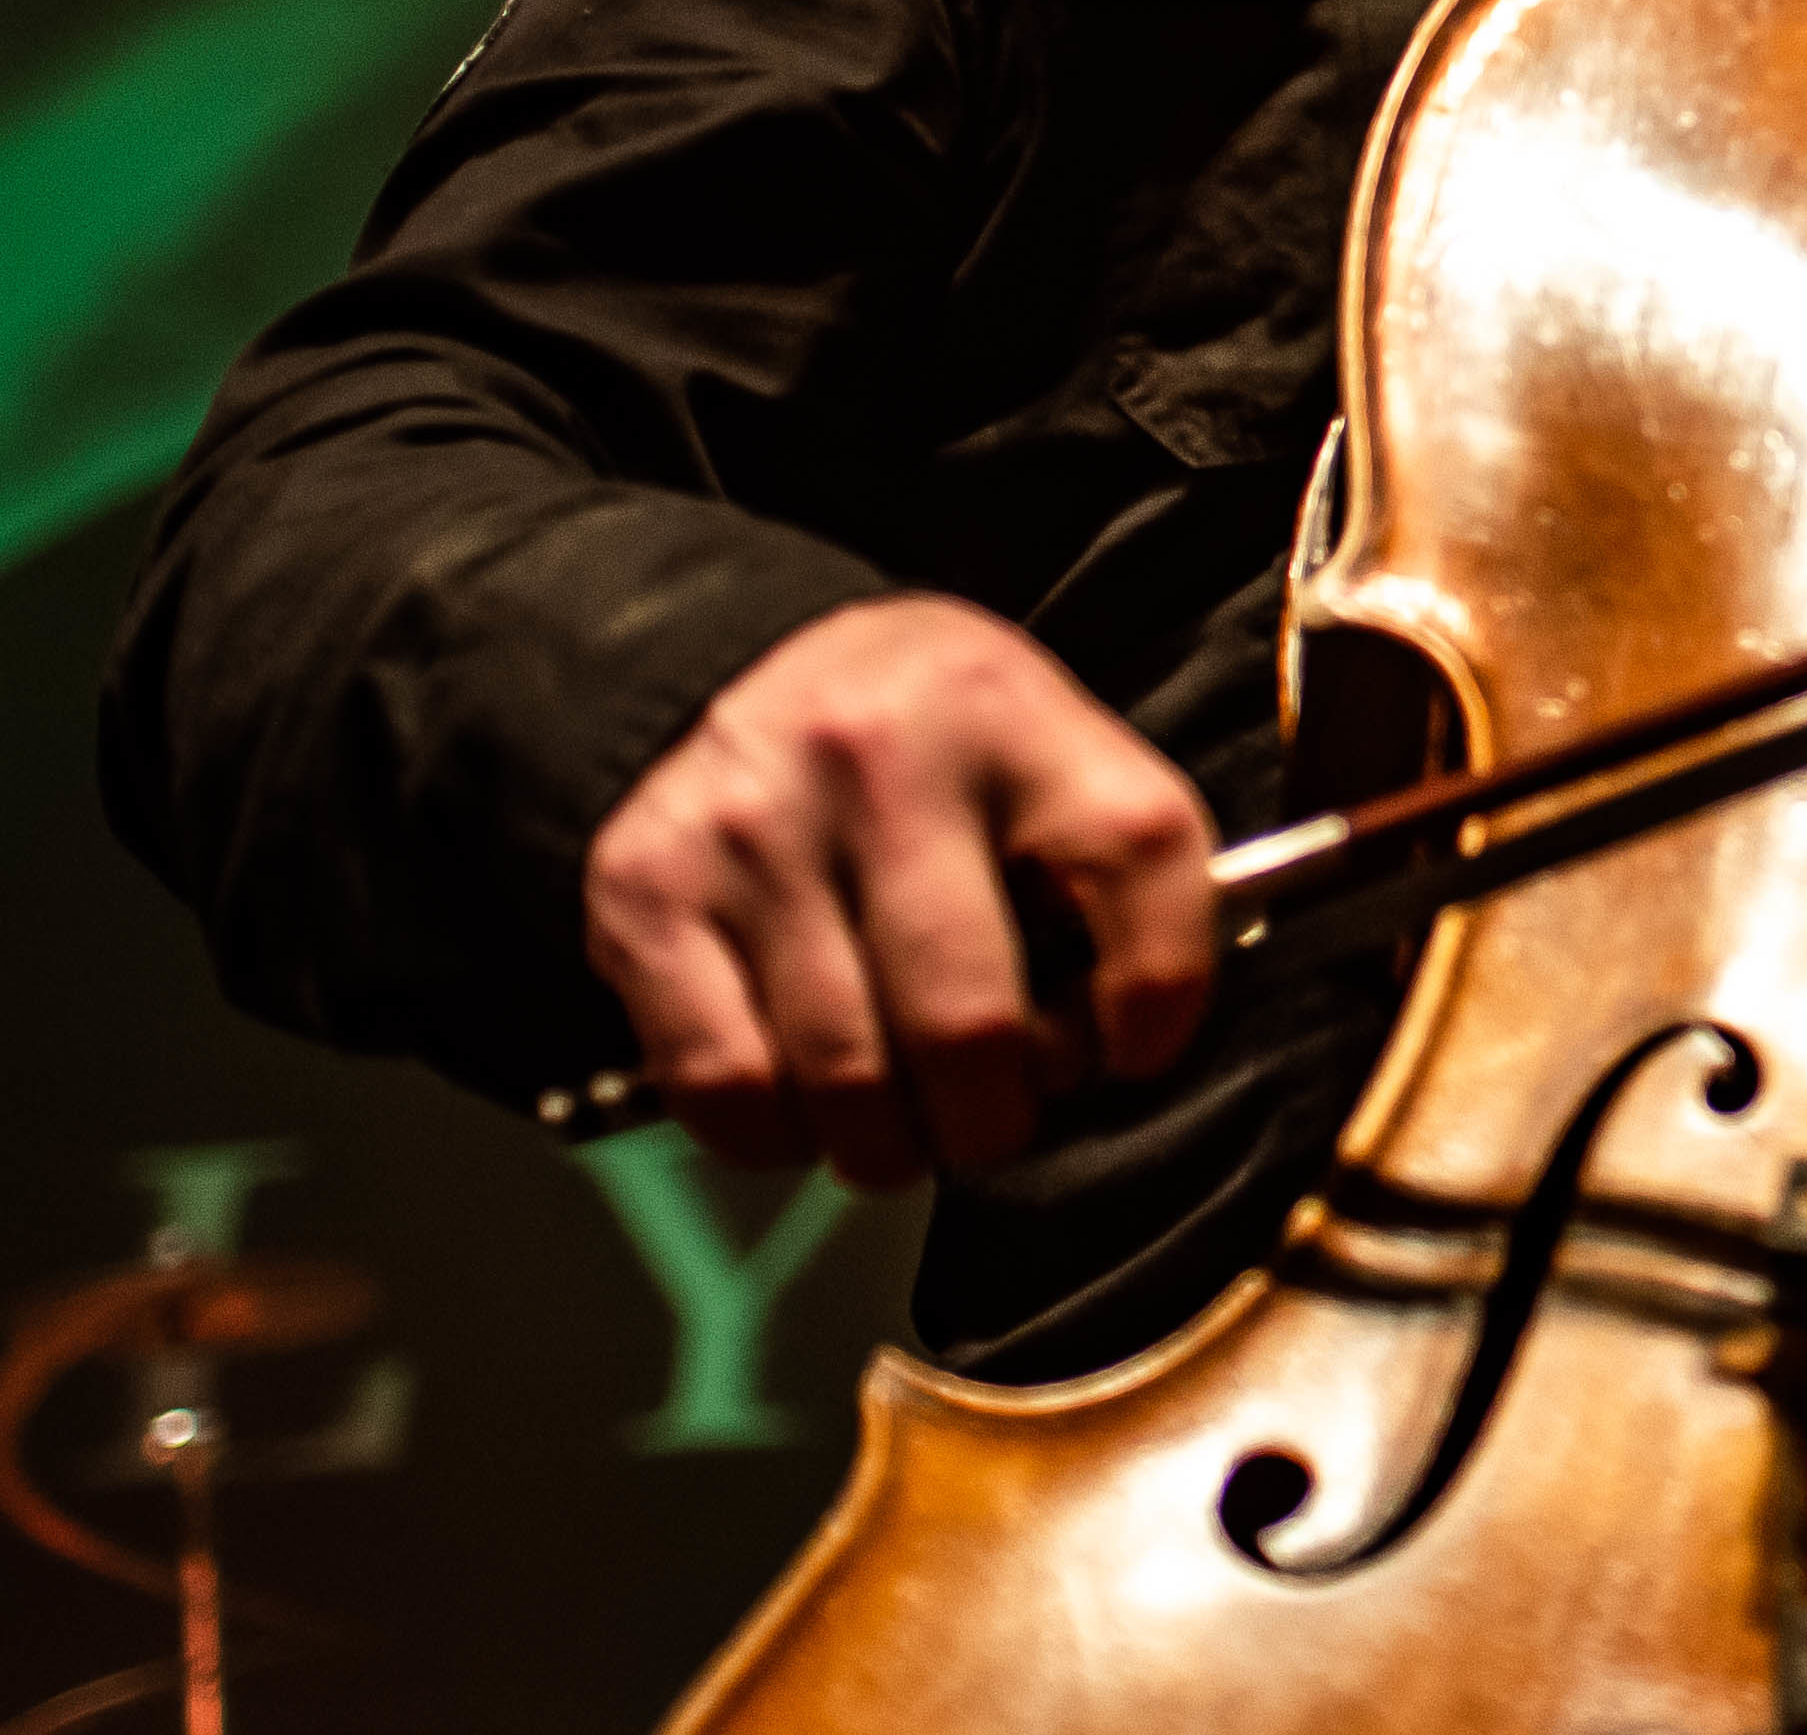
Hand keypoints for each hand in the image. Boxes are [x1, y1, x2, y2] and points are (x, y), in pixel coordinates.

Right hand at [582, 595, 1217, 1186]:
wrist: (742, 663)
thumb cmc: (930, 748)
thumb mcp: (1043, 749)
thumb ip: (1107, 872)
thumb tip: (1125, 1043)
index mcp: (1010, 708)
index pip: (1140, 853)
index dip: (1161, 988)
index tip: (1133, 1050)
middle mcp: (878, 755)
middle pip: (971, 1022)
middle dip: (995, 1120)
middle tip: (989, 1117)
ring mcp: (752, 825)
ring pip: (847, 1079)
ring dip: (889, 1144)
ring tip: (900, 1118)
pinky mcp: (646, 891)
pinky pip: (730, 1088)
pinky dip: (777, 1135)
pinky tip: (802, 1098)